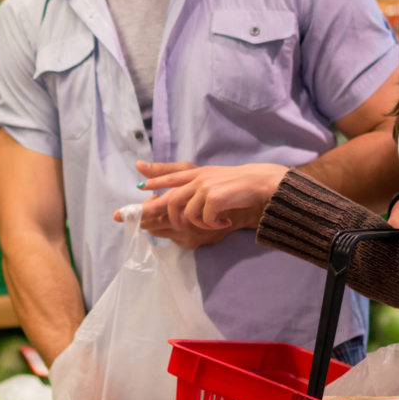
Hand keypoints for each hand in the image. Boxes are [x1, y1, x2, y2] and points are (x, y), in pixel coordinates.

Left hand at [138, 162, 288, 230]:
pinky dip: (213, 225)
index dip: (154, 180)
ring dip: (198, 225)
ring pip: (187, 214)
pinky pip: (204, 220)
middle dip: (166, 216)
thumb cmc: (237, 184)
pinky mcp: (214, 198)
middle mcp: (198, 178)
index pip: (170, 175)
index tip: (140, 187)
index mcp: (197, 172)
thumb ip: (196, 182)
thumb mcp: (213, 177)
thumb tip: (179, 195)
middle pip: (171, 200)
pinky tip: (224, 222)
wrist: (258, 182)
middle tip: (169, 227)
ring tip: (212, 225)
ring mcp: (205, 188)